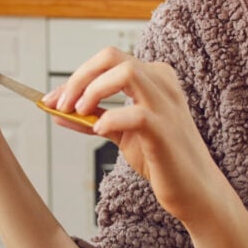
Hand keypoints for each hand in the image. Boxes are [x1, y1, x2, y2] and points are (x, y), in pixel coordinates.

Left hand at [45, 47, 221, 223]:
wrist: (194, 190)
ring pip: (126, 73)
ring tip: (79, 112)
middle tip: (61, 104)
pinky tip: (99, 131)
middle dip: (79, 77)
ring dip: (93, 90)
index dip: (76, 76)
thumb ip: (94, 118)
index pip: (108, 60)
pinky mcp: (165, 130)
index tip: (53, 98)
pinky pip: (136, 114)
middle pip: (113, 57)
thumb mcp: (122, 132)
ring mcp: (166, 104)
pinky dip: (111, 119)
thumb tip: (60, 111)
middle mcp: (162, 82)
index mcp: (154, 77)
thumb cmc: (162, 158)